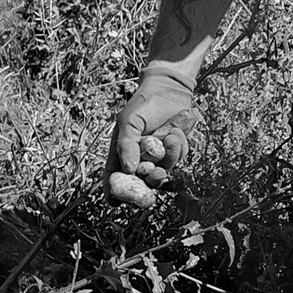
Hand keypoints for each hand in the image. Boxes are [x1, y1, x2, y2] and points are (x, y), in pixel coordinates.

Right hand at [106, 63, 200, 207]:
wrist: (168, 91)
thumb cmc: (142, 105)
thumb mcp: (128, 122)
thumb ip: (126, 145)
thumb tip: (129, 169)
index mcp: (120, 156)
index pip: (114, 182)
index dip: (116, 194)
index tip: (120, 201)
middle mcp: (138, 162)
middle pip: (141, 186)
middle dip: (150, 185)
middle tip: (156, 178)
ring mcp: (157, 159)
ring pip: (164, 172)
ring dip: (169, 155)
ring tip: (169, 134)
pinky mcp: (174, 154)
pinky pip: (178, 159)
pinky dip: (178, 146)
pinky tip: (175, 130)